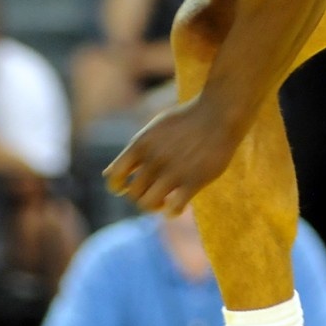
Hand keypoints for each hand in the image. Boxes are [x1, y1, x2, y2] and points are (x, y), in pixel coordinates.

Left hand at [104, 96, 243, 215]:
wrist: (219, 113)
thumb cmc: (185, 122)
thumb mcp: (153, 132)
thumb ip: (131, 154)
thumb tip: (106, 175)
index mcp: (141, 144)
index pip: (115, 177)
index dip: (118, 187)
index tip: (127, 187)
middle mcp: (154, 158)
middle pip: (132, 194)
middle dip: (140, 198)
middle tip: (153, 193)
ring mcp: (174, 170)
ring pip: (148, 204)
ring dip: (154, 207)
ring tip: (164, 201)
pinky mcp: (195, 180)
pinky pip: (174, 209)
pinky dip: (172, 212)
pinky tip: (178, 205)